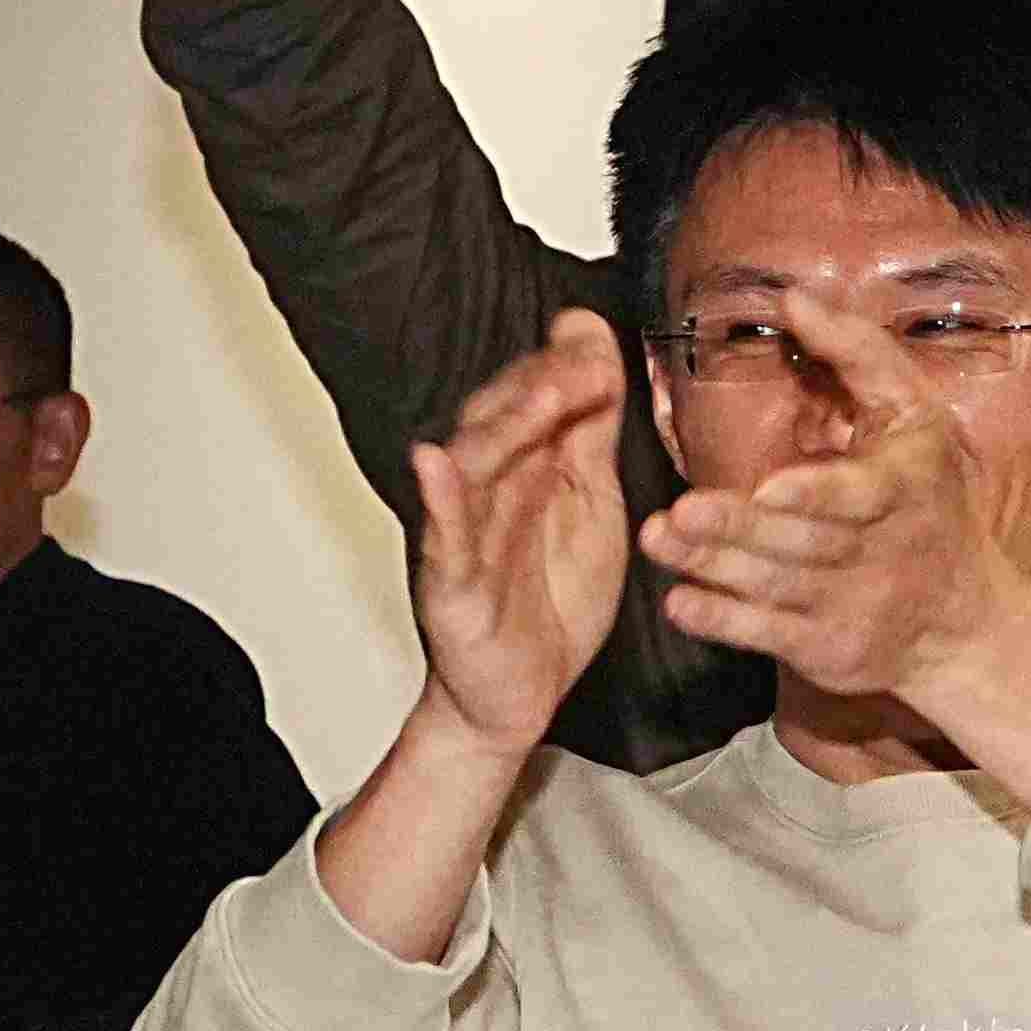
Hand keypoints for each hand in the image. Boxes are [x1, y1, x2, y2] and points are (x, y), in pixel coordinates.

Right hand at [404, 314, 634, 748]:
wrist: (521, 693)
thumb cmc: (550, 598)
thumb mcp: (592, 503)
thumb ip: (591, 433)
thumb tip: (595, 350)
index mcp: (524, 469)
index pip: (534, 399)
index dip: (564, 366)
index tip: (595, 336)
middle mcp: (487, 490)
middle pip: (500, 420)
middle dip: (541, 384)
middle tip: (585, 360)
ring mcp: (465, 533)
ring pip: (472, 466)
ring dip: (505, 426)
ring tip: (541, 396)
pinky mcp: (451, 582)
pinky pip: (443, 537)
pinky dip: (439, 499)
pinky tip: (435, 465)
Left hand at [641, 293, 1030, 710]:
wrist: (960, 620)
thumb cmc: (928, 497)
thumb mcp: (917, 415)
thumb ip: (857, 353)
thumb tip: (794, 298)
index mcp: (905, 488)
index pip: (861, 497)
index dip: (816, 495)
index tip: (771, 489)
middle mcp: (878, 551)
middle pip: (802, 543)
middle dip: (740, 528)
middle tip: (681, 513)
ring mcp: (850, 605)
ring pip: (776, 587)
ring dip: (713, 565)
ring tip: (658, 541)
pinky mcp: (824, 647)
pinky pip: (767, 636)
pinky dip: (724, 622)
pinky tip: (682, 603)